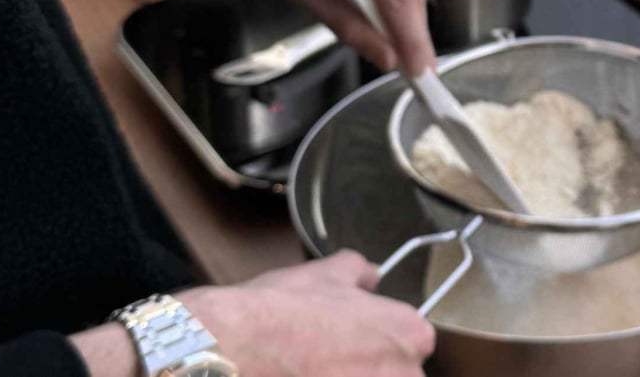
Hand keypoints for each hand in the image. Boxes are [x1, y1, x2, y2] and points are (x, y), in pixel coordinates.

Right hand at [72, 253, 433, 376]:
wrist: (224, 351)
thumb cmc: (273, 313)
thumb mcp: (320, 275)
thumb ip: (356, 272)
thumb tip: (371, 272)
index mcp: (408, 334)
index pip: (414, 348)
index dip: (379, 350)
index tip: (350, 352)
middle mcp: (404, 373)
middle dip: (364, 371)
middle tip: (323, 366)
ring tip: (304, 372)